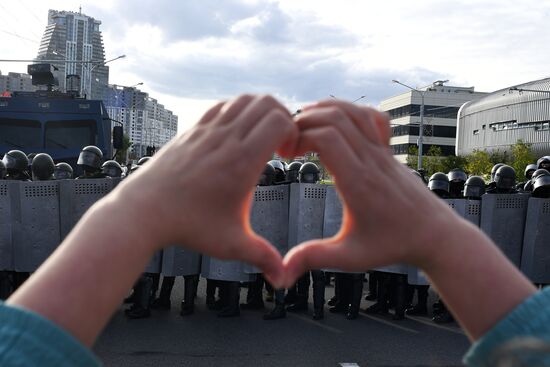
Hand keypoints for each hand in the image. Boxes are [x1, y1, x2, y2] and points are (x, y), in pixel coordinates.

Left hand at [118, 95, 297, 286]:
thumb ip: (262, 257)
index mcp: (243, 161)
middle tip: (280, 143)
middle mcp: (226, 139)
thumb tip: (282, 280)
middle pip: (266, 102)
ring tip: (260, 136)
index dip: (294, 132)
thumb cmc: (187, 227)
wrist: (143, 212)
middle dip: (283, 117)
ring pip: (244, 100)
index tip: (289, 154)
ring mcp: (207, 131)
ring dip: (260, 111)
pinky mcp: (192, 130)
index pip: (279, 121)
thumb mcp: (231, 244)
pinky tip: (236, 135)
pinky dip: (237, 110)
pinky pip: (222, 106)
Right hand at [282, 100, 459, 286]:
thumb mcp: (349, 257)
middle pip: (335, 116)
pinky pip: (372, 117)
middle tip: (289, 141)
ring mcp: (382, 152)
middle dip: (304, 120)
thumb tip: (281, 274)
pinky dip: (350, 111)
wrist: (434, 236)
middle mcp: (370, 160)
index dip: (299, 136)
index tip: (286, 154)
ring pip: (353, 111)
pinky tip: (336, 125)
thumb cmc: (392, 246)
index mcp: (357, 181)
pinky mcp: (389, 151)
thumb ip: (314, 259)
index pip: (326, 137)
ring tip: (304, 126)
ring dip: (324, 110)